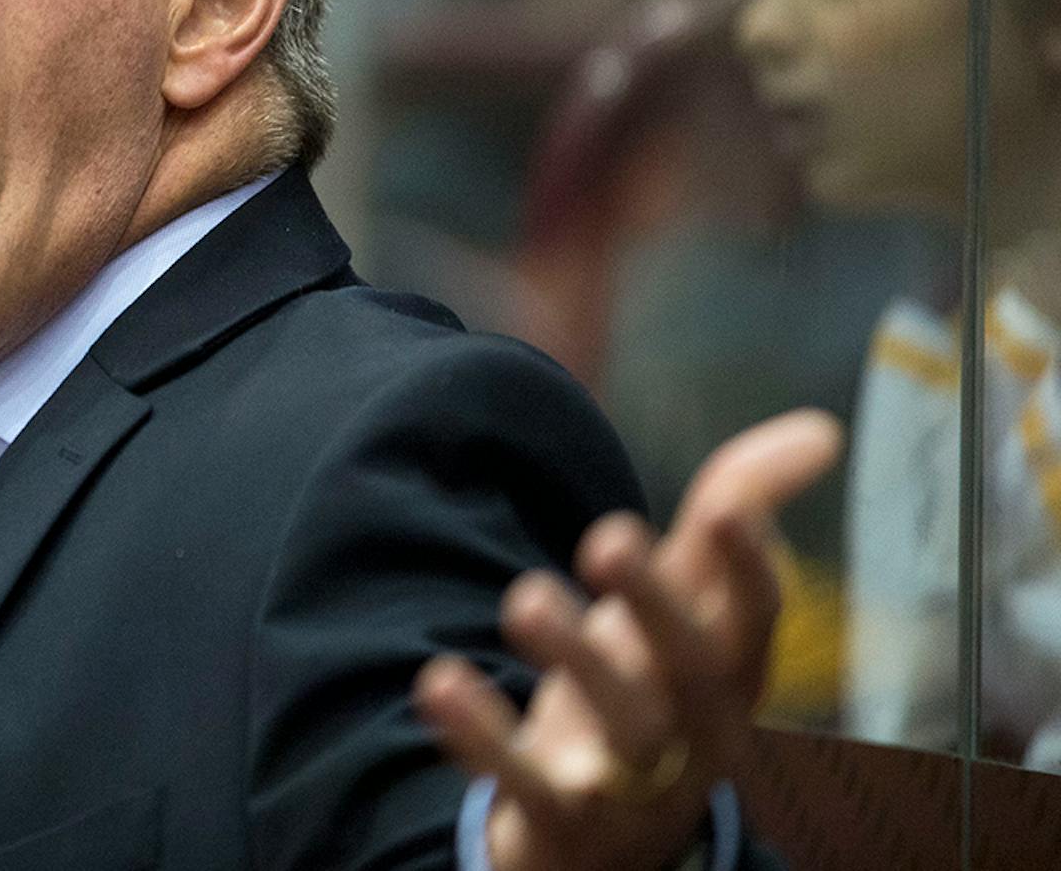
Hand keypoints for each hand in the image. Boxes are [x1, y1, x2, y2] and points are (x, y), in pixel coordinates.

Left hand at [413, 409, 843, 870]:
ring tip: (525, 598)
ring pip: (618, 730)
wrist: (614, 841)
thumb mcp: (693, 606)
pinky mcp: (554, 815)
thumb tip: (818, 428)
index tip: (727, 514)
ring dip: (574, 658)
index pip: (756, 621)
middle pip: (687, 670)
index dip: (750, 570)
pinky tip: (439, 680)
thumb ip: (737, 511)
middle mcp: (691, 728)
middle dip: (654, 604)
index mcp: (730, 670)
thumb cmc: (659, 688)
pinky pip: (521, 781)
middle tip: (607, 540)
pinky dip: (481, 737)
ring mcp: (627, 781)